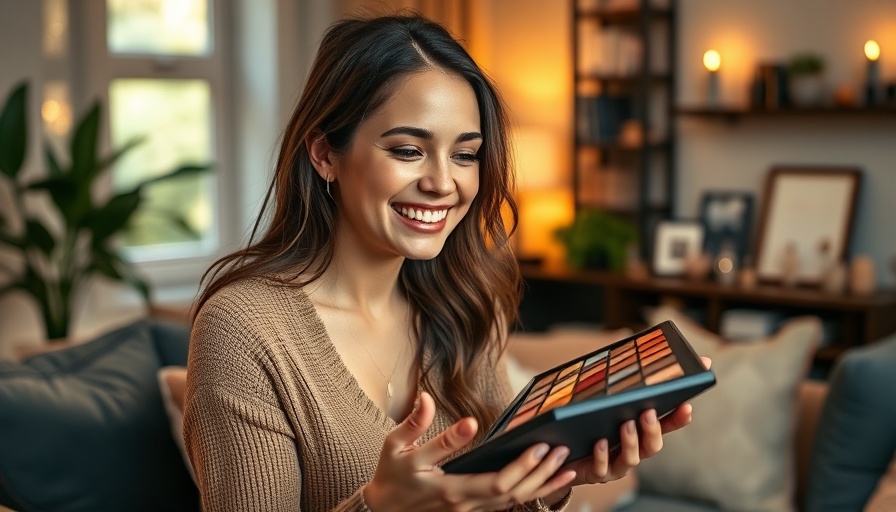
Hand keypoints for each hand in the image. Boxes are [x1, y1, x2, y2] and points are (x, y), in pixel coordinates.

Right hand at [364, 392, 577, 511]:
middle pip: (513, 494)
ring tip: (567, 468)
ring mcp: (468, 511)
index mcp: (449, 487)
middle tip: (562, 450)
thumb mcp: (394, 446)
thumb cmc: (391, 474)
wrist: (381, 510)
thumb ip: (414, 424)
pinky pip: (506, 505)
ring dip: (542, 487)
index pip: (495, 480)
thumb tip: (428, 398)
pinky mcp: (471, 511)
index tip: (539, 444)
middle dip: (541, 473)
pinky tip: (546, 481)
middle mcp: (463, 503)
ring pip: (513, 503)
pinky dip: (530, 494)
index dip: (521, 465)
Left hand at [562, 355, 712, 487]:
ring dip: (631, 441)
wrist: (563, 455)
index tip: (688, 406)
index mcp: (638, 431)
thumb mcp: (602, 404)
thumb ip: (616, 388)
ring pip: (632, 458)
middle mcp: (633, 450)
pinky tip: (600, 442)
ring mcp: (616, 464)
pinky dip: (603, 456)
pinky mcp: (597, 473)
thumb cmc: (586, 424)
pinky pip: (603, 468)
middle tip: (648, 412)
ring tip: (626, 424)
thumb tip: (626, 354)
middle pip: (653, 444)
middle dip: (653, 429)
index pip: (665, 425)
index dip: (678, 418)